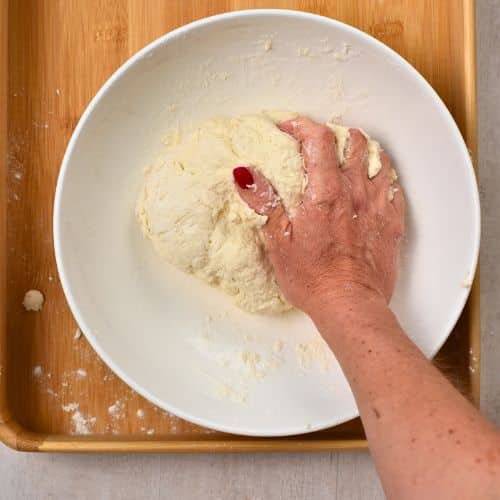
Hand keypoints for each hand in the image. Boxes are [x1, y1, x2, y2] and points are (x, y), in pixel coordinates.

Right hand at [233, 117, 404, 314]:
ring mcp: (378, 205)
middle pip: (352, 141)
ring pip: (378, 158)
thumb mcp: (278, 241)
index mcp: (325, 192)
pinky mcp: (392, 222)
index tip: (289, 129)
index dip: (301, 126)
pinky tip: (372, 182)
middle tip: (318, 144)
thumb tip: (245, 173)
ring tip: (346, 157)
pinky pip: (394, 185)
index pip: (317, 139)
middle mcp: (355, 191)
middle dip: (334, 134)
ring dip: (361, 150)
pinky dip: (382, 174)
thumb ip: (264, 202)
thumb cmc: (312, 278)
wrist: (350, 306)